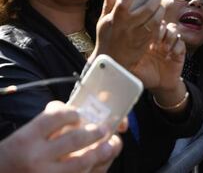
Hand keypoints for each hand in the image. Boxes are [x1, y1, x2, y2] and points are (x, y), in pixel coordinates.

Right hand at [0, 101, 121, 172]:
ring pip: (82, 163)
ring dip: (102, 152)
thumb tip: (75, 109)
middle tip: (104, 129)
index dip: (71, 113)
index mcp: (28, 138)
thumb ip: (49, 121)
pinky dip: (96, 169)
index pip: (56, 117)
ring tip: (111, 145)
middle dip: (96, 132)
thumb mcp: (25, 134)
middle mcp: (36, 158)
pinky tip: (101, 162)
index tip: (78, 114)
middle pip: (75, 140)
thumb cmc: (18, 154)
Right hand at [91, 0, 163, 70]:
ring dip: (161, 9)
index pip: (123, 4)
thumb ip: (108, 3)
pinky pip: (157, 28)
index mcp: (116, 20)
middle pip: (146, 10)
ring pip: (155, 20)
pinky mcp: (146, 42)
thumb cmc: (107, 38)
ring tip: (161, 2)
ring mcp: (139, 36)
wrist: (113, 61)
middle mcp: (128, 27)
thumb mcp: (104, 20)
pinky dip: (160, 20)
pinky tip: (160, 13)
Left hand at [132, 21, 185, 91]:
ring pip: (173, 30)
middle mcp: (158, 39)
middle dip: (160, 30)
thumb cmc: (144, 75)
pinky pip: (181, 43)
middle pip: (162, 24)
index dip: (149, 27)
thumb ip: (125, 60)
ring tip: (164, 48)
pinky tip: (171, 54)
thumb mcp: (132, 67)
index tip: (146, 36)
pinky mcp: (179, 51)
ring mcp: (169, 44)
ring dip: (169, 37)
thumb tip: (111, 56)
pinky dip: (177, 47)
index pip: (148, 25)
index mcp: (146, 40)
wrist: (160, 85)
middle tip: (156, 41)